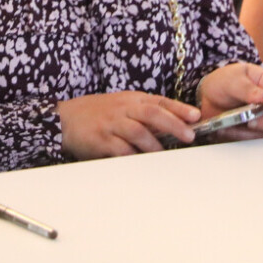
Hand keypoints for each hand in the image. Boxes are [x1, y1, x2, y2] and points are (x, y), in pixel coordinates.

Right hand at [58, 91, 199, 158]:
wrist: (66, 119)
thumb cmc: (100, 113)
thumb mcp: (123, 106)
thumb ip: (145, 113)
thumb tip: (176, 125)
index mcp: (132, 99)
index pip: (159, 101)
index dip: (179, 108)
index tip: (196, 116)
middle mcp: (123, 109)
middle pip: (152, 113)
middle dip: (173, 124)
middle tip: (189, 135)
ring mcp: (112, 124)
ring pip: (138, 131)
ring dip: (154, 144)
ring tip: (165, 154)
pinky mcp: (101, 140)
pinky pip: (120, 149)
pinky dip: (132, 156)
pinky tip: (141, 162)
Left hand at [196, 62, 262, 140]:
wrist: (208, 98)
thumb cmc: (224, 82)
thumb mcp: (232, 79)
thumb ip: (246, 87)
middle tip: (252, 121)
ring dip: (253, 131)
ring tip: (233, 124)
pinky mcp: (256, 133)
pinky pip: (255, 141)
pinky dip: (240, 137)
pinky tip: (227, 128)